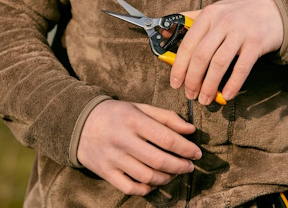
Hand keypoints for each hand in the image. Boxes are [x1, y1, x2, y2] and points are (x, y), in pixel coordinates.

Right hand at [77, 100, 201, 195]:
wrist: (81, 123)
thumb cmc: (118, 114)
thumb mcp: (141, 108)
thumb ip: (166, 117)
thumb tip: (190, 130)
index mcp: (133, 120)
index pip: (166, 138)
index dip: (186, 148)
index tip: (197, 153)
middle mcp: (123, 140)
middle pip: (159, 161)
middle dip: (180, 166)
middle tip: (190, 166)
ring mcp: (113, 158)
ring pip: (147, 177)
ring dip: (167, 178)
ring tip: (175, 172)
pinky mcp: (105, 172)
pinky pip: (130, 188)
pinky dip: (147, 189)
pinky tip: (155, 182)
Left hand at [170, 0, 282, 104]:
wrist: (274, 10)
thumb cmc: (238, 14)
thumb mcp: (214, 11)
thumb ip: (190, 20)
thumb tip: (163, 31)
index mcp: (208, 15)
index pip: (188, 44)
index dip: (179, 66)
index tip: (175, 83)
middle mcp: (222, 21)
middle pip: (201, 56)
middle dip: (192, 79)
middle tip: (189, 94)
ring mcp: (240, 32)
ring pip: (219, 64)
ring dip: (209, 86)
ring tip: (204, 99)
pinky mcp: (256, 43)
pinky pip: (241, 68)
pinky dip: (232, 84)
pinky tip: (227, 95)